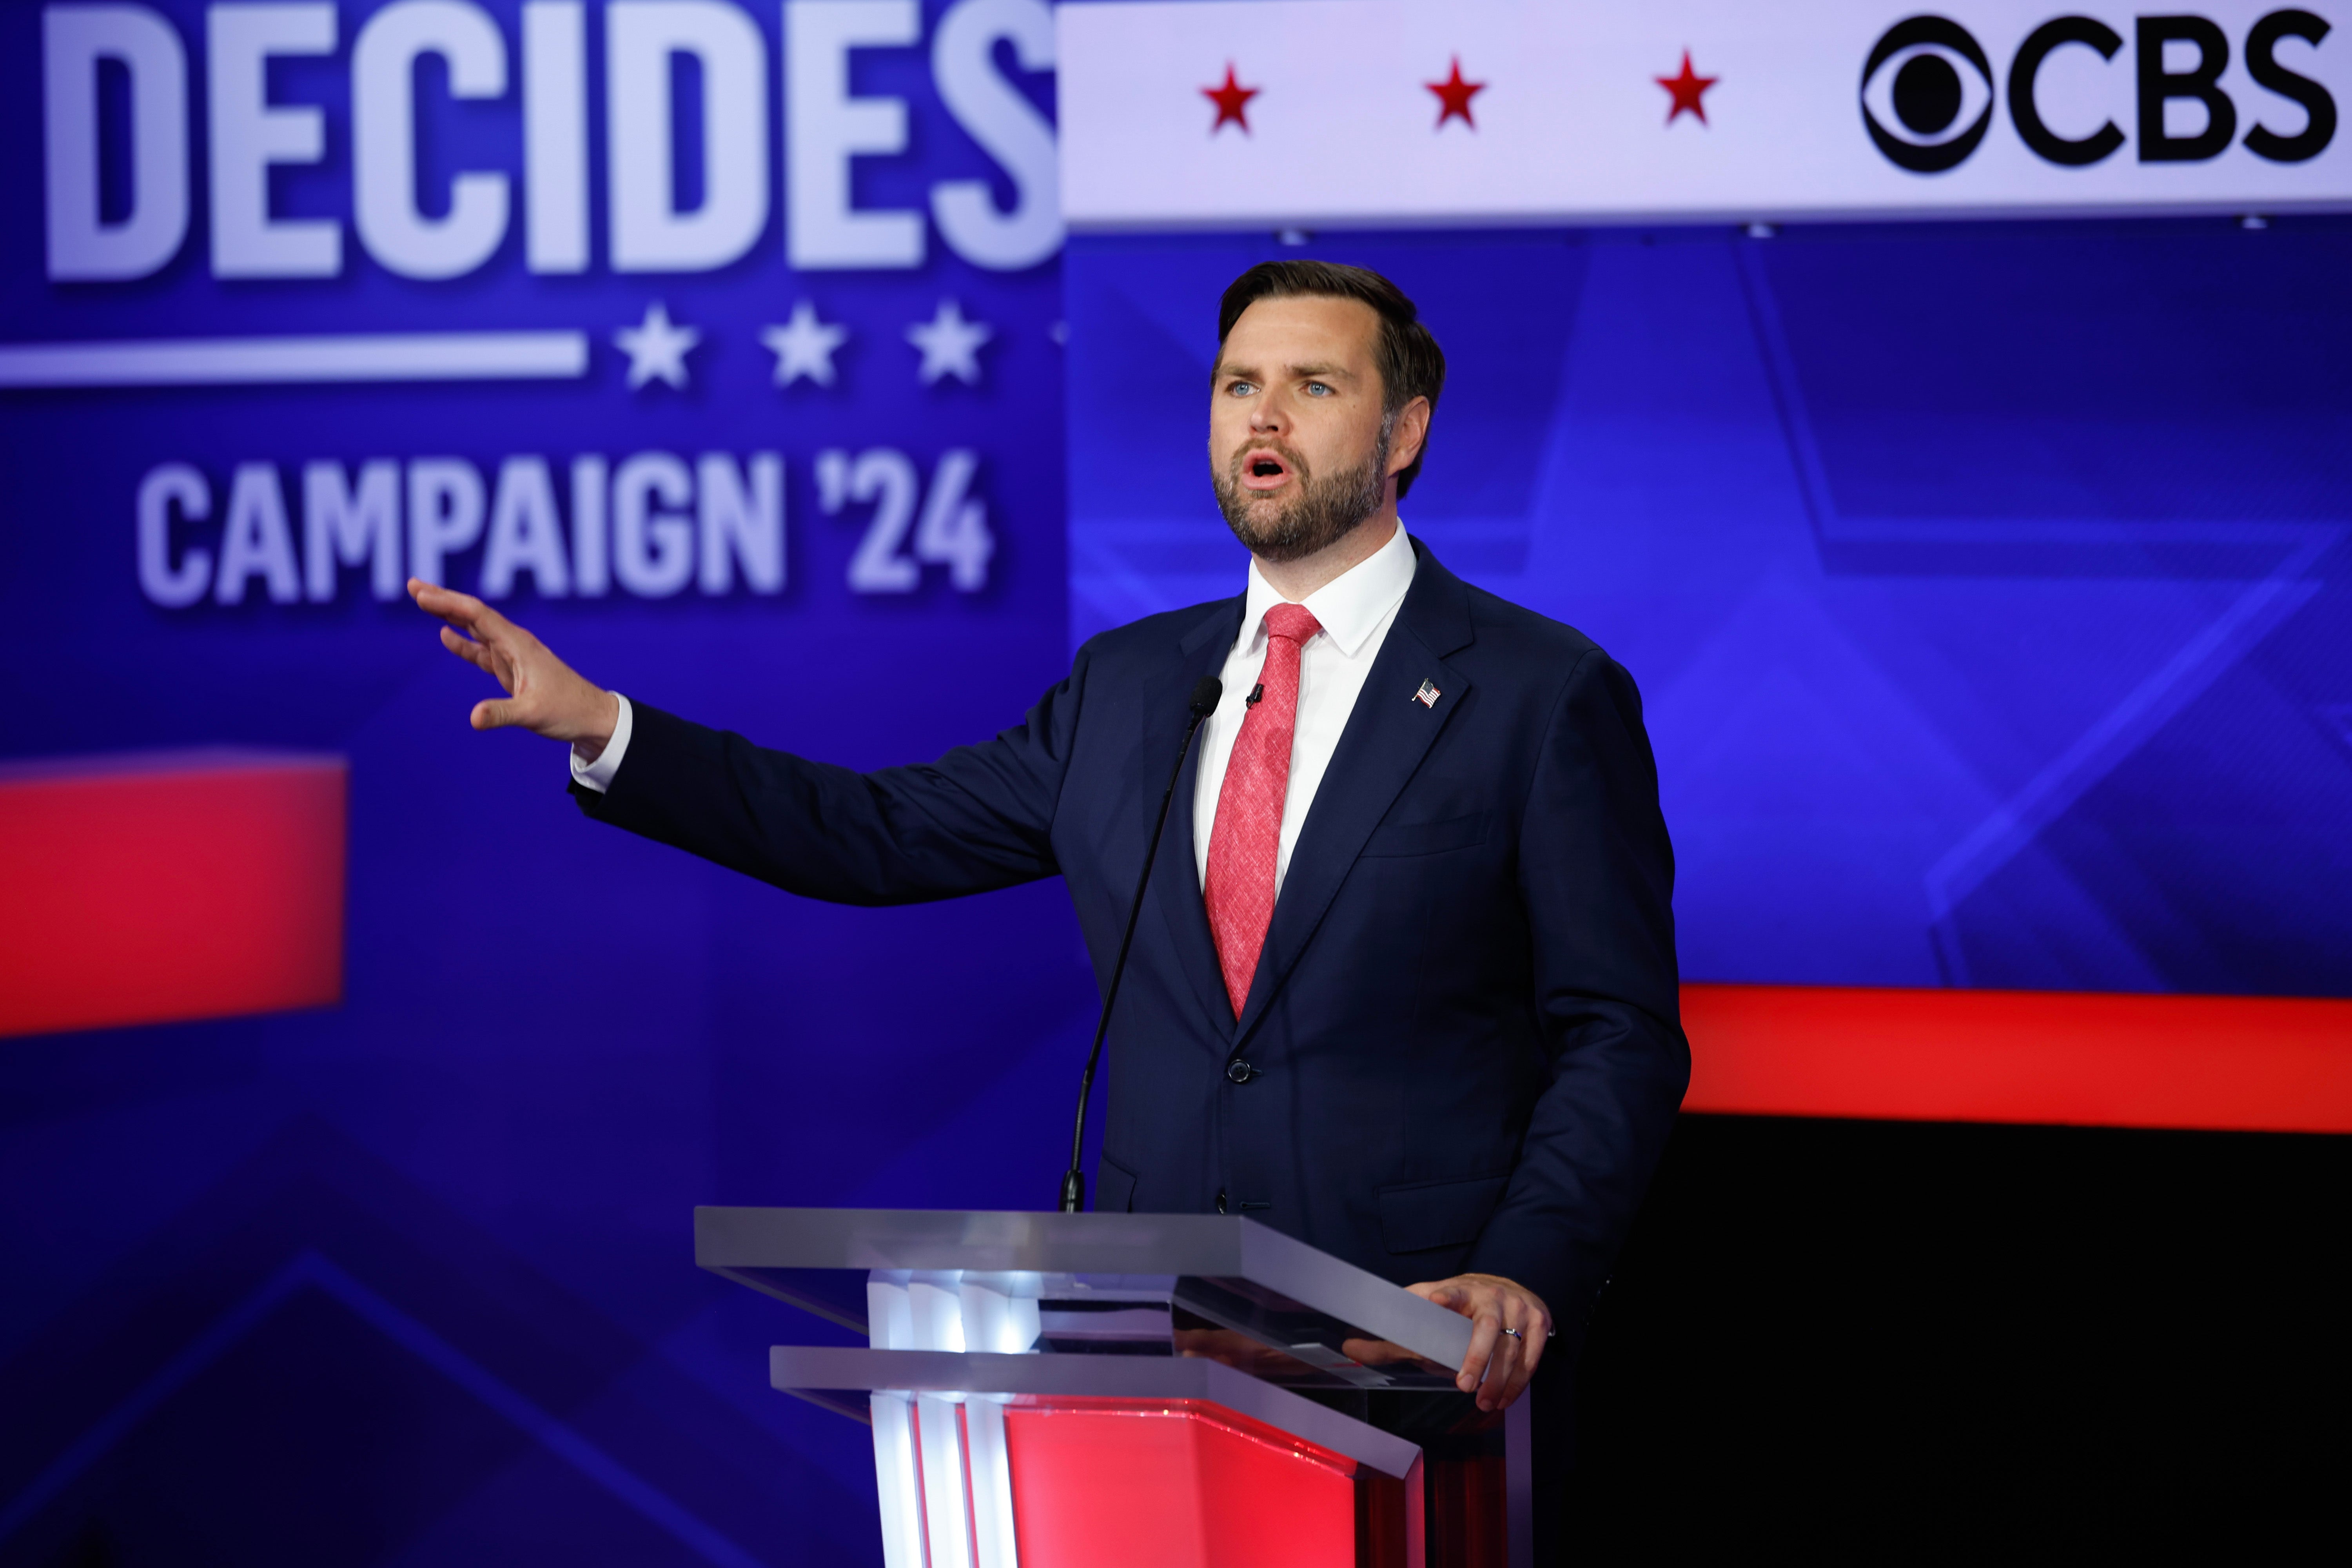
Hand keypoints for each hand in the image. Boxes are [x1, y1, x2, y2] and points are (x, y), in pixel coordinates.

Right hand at [408, 579, 617, 754]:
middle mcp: (514, 644)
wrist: (592, 717)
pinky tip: (445, 634)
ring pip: (475, 628)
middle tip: (413, 585)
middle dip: (443, 600)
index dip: (448, 603)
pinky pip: (482, 651)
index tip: (422, 594)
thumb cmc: (568, 711)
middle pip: (473, 614)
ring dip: (449, 615)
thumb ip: (502, 714)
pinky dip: (463, 642)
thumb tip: (473, 718)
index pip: (477, 615)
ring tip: (423, 601)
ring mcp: (512, 656)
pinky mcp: (511, 670)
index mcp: (518, 645)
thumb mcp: (533, 714)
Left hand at [1407, 1273, 1551, 1412]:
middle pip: (1487, 1328)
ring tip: (1485, 1404)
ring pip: (1512, 1348)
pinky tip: (1505, 1399)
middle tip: (1464, 1387)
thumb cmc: (1466, 1301)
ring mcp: (1520, 1308)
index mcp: (1465, 1289)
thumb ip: (1405, 1319)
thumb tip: (1357, 1341)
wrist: (1509, 1287)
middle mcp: (1494, 1296)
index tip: (1436, 1301)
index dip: (1447, 1296)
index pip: (1454, 1291)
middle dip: (1477, 1358)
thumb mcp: (1436, 1299)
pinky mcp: (1540, 1321)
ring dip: (1499, 1380)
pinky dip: (1519, 1382)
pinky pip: (1531, 1357)